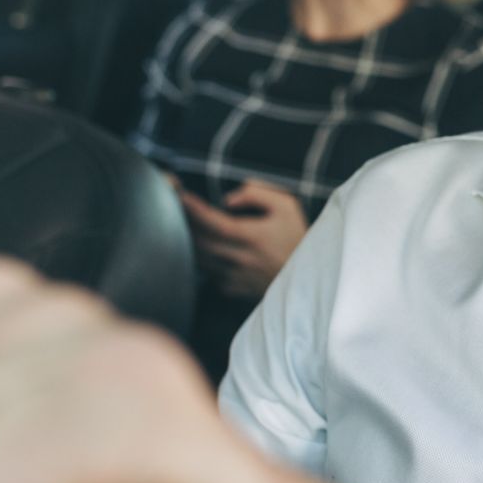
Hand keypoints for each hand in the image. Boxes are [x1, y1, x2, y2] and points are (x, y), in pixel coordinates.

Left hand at [175, 178, 308, 298]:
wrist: (311, 280)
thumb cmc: (298, 238)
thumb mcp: (287, 207)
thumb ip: (258, 194)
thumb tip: (227, 199)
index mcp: (252, 237)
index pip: (213, 221)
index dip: (192, 208)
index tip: (178, 193)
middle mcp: (239, 259)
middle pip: (198, 241)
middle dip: (182, 221)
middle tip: (171, 204)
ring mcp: (234, 277)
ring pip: (198, 258)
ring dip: (187, 240)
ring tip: (180, 222)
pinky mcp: (232, 288)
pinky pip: (207, 272)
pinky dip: (200, 258)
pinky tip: (201, 245)